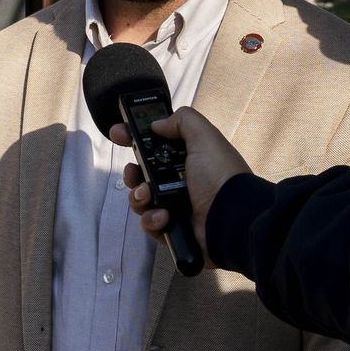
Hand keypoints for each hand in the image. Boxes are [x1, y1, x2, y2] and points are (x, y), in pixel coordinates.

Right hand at [111, 107, 249, 263]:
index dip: (134, 138)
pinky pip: (148, 223)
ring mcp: (175, 206)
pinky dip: (152, 219)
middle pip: (142, 174)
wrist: (231, 219)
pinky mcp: (171, 229)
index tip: (118, 134)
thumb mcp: (205, 138)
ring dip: (139, 196)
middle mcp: (180, 181)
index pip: (154, 146)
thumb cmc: (219, 176)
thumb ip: (183, 121)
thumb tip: (157, 124)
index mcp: (188, 159)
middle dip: (132, 172)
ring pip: (140, 199)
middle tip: (133, 173)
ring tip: (148, 196)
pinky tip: (164, 216)